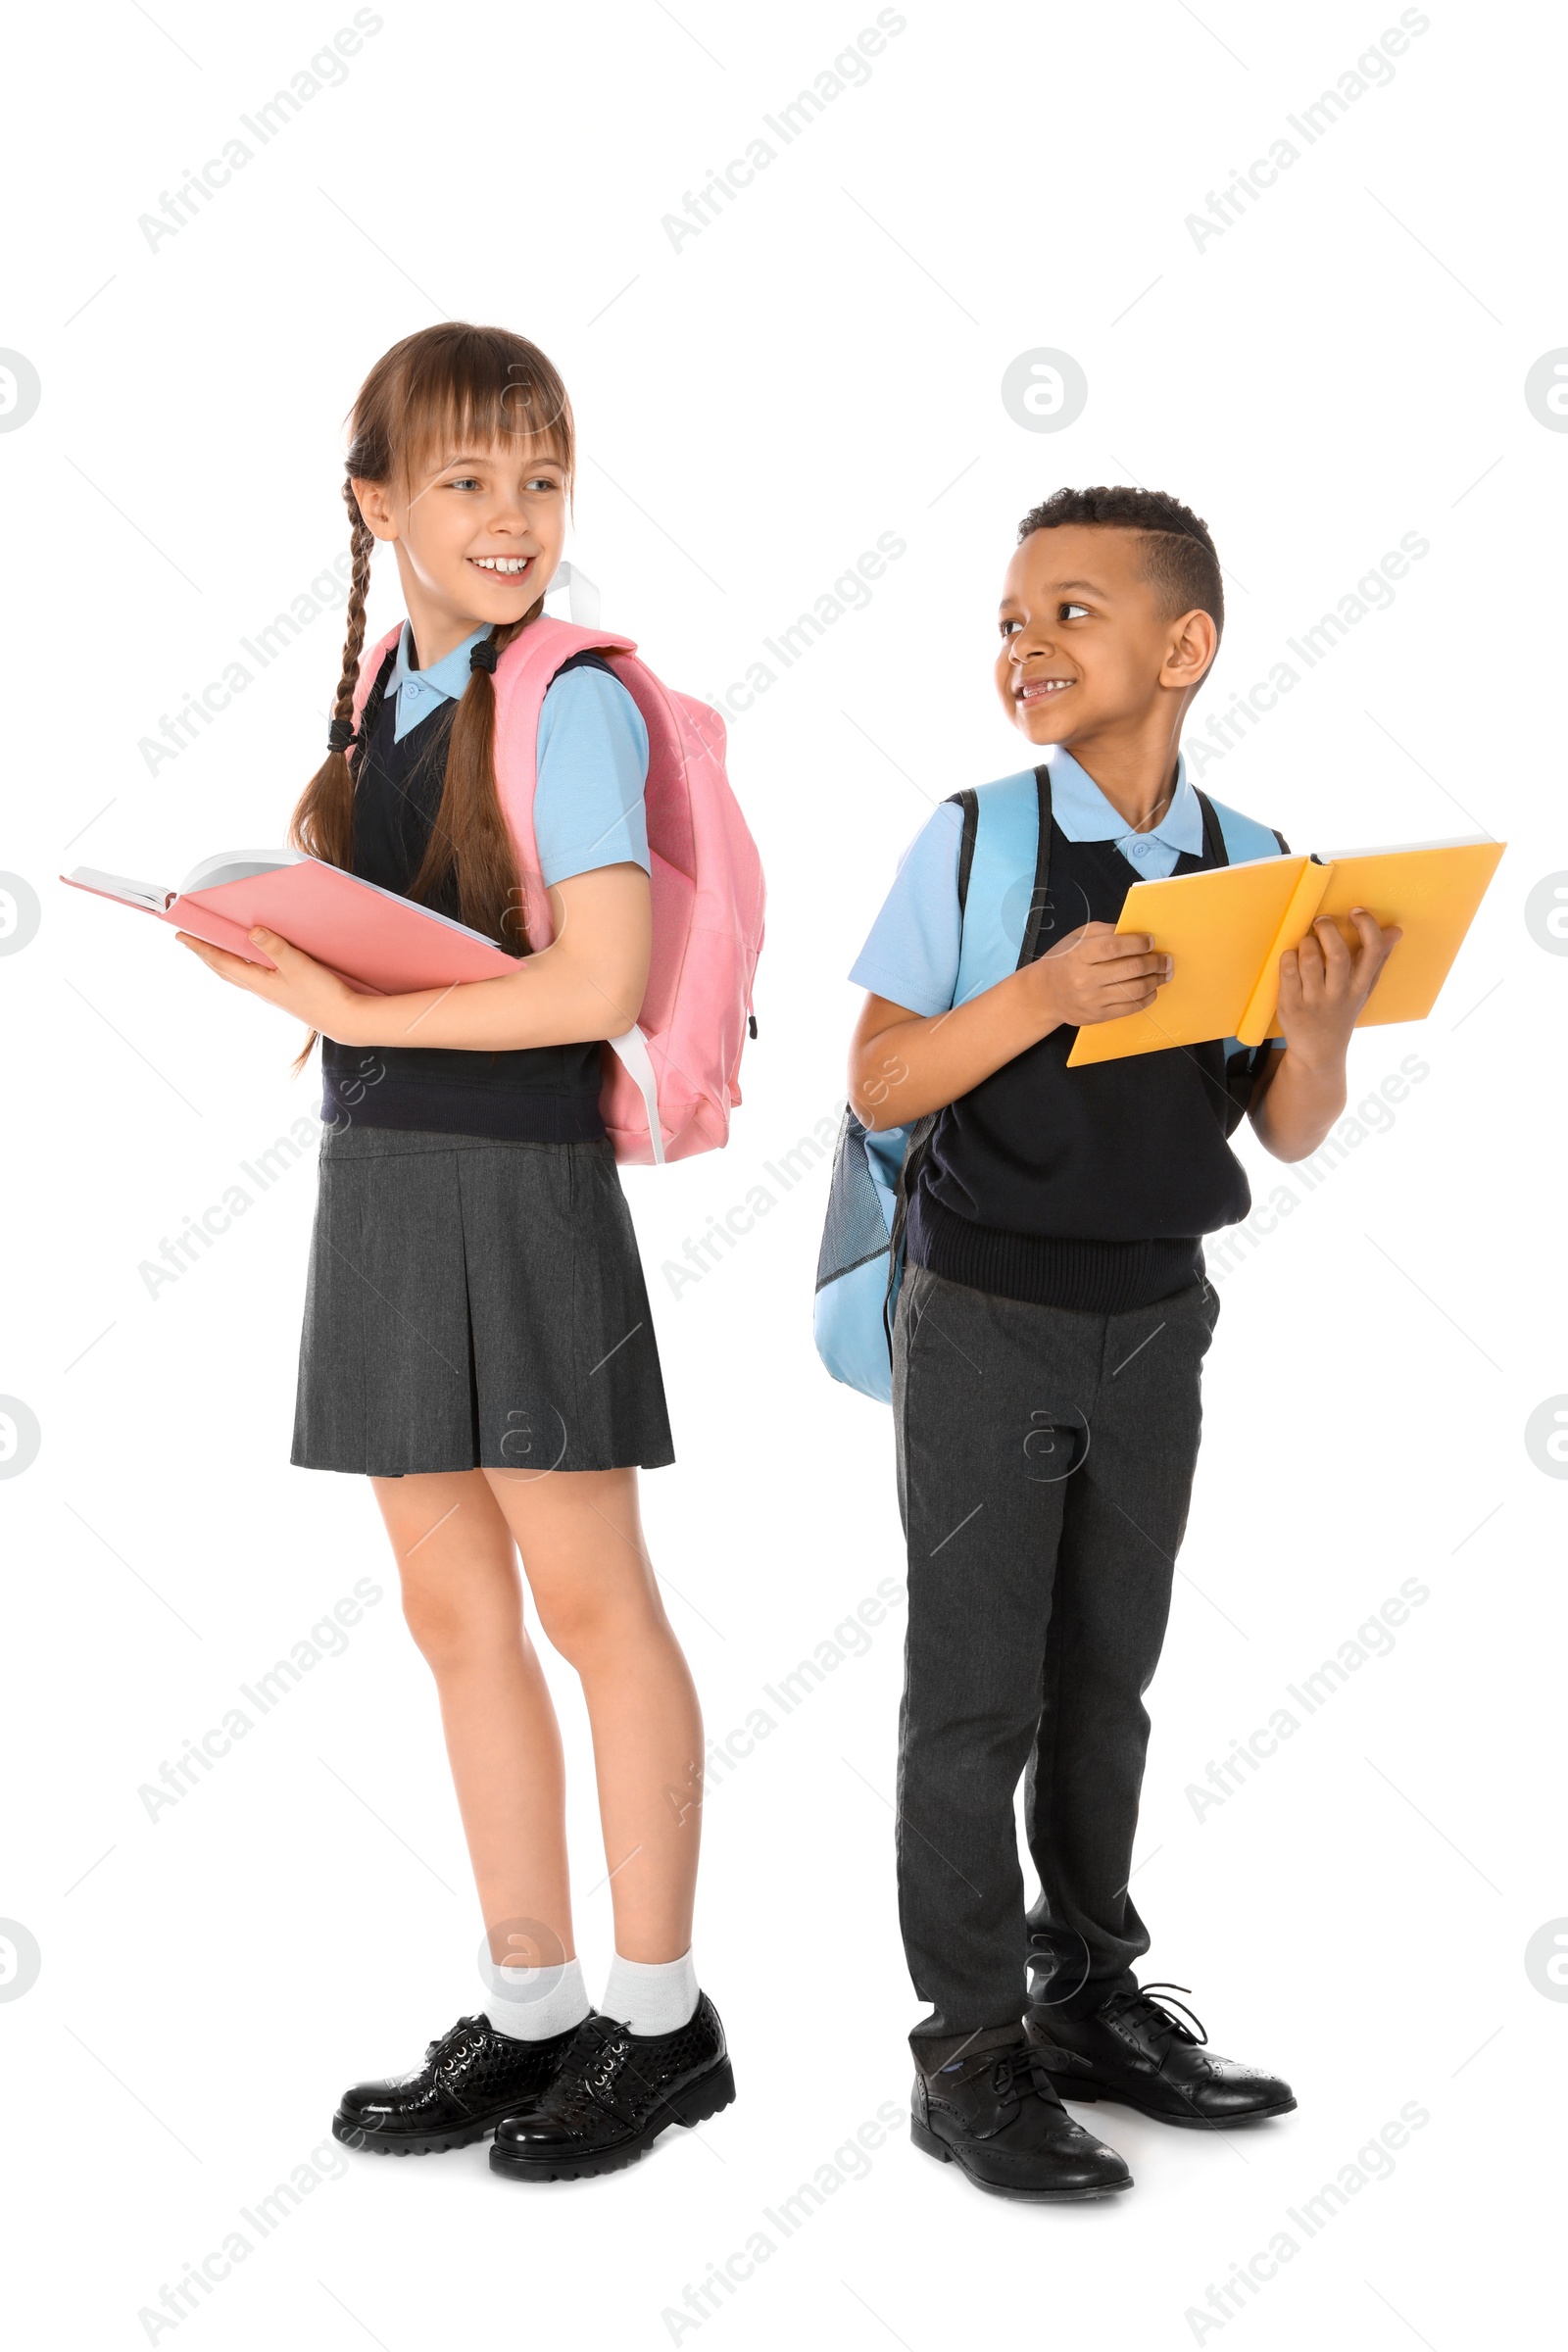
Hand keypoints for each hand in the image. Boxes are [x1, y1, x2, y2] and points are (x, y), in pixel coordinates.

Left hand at [176, 926, 361, 1038]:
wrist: (344, 1020)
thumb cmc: (322, 995)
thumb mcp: (298, 965)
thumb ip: (274, 947)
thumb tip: (252, 930)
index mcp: (258, 981)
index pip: (221, 961)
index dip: (201, 948)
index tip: (181, 936)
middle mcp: (260, 988)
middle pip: (224, 969)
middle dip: (206, 955)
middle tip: (191, 941)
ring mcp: (272, 992)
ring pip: (238, 974)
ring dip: (223, 961)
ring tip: (215, 950)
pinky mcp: (285, 993)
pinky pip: (254, 976)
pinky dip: (243, 966)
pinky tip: (251, 963)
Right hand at [1030, 922, 1172, 1027]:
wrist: (1044, 994)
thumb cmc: (1064, 960)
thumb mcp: (1078, 938)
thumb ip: (1106, 932)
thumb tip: (1136, 933)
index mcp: (1079, 955)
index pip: (1115, 947)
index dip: (1138, 943)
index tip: (1151, 941)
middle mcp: (1085, 979)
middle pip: (1130, 969)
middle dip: (1155, 962)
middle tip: (1166, 959)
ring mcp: (1093, 1000)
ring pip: (1135, 990)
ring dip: (1156, 980)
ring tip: (1164, 973)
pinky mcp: (1098, 1016)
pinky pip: (1131, 1008)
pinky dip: (1147, 997)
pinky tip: (1152, 989)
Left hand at [1275, 908, 1401, 1070]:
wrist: (1320, 1052)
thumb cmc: (1343, 1011)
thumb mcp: (1364, 988)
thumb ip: (1378, 958)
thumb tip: (1396, 930)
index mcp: (1360, 986)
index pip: (1373, 952)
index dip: (1367, 926)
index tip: (1355, 912)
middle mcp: (1339, 994)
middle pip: (1337, 955)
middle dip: (1327, 930)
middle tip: (1321, 921)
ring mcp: (1314, 1001)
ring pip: (1309, 960)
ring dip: (1306, 943)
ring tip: (1307, 942)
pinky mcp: (1290, 1006)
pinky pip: (1287, 971)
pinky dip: (1288, 957)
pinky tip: (1291, 956)